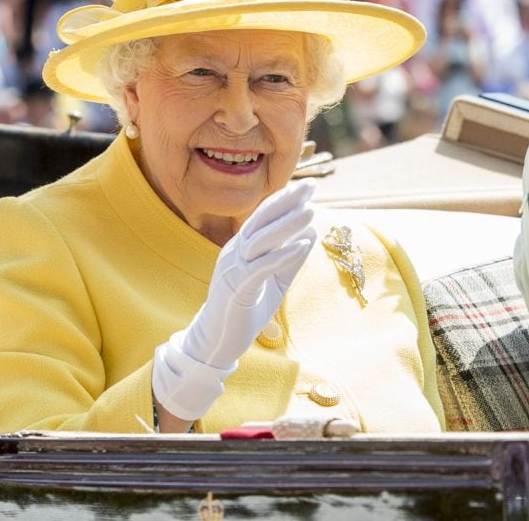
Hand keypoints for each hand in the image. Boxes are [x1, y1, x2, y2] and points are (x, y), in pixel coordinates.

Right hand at [152, 180, 316, 421]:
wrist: (217, 342)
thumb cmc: (245, 310)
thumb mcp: (274, 282)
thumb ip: (290, 260)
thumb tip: (311, 234)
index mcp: (241, 248)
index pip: (262, 217)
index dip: (284, 200)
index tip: (306, 186)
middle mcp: (234, 252)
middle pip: (260, 220)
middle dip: (286, 202)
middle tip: (310, 186)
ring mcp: (232, 269)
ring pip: (260, 240)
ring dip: (286, 225)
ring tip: (311, 212)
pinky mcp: (236, 289)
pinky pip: (261, 268)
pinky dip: (283, 255)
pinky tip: (302, 245)